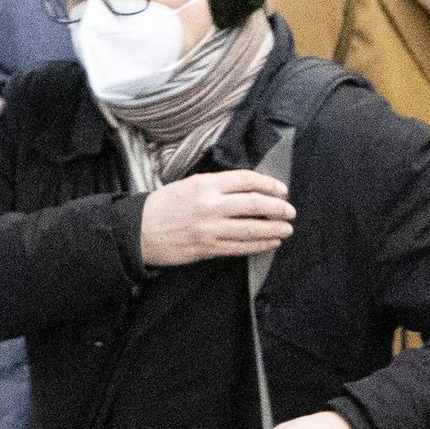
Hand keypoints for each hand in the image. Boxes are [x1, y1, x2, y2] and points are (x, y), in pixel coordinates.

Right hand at [138, 170, 291, 268]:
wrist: (139, 231)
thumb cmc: (163, 206)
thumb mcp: (189, 184)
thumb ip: (217, 186)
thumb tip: (248, 189)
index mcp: (206, 184)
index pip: (247, 180)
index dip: (269, 185)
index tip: (282, 190)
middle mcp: (211, 205)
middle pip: (255, 204)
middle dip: (278, 208)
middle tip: (290, 211)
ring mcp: (210, 228)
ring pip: (252, 229)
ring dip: (274, 229)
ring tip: (286, 229)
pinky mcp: (208, 248)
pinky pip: (240, 247)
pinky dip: (259, 245)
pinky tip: (270, 243)